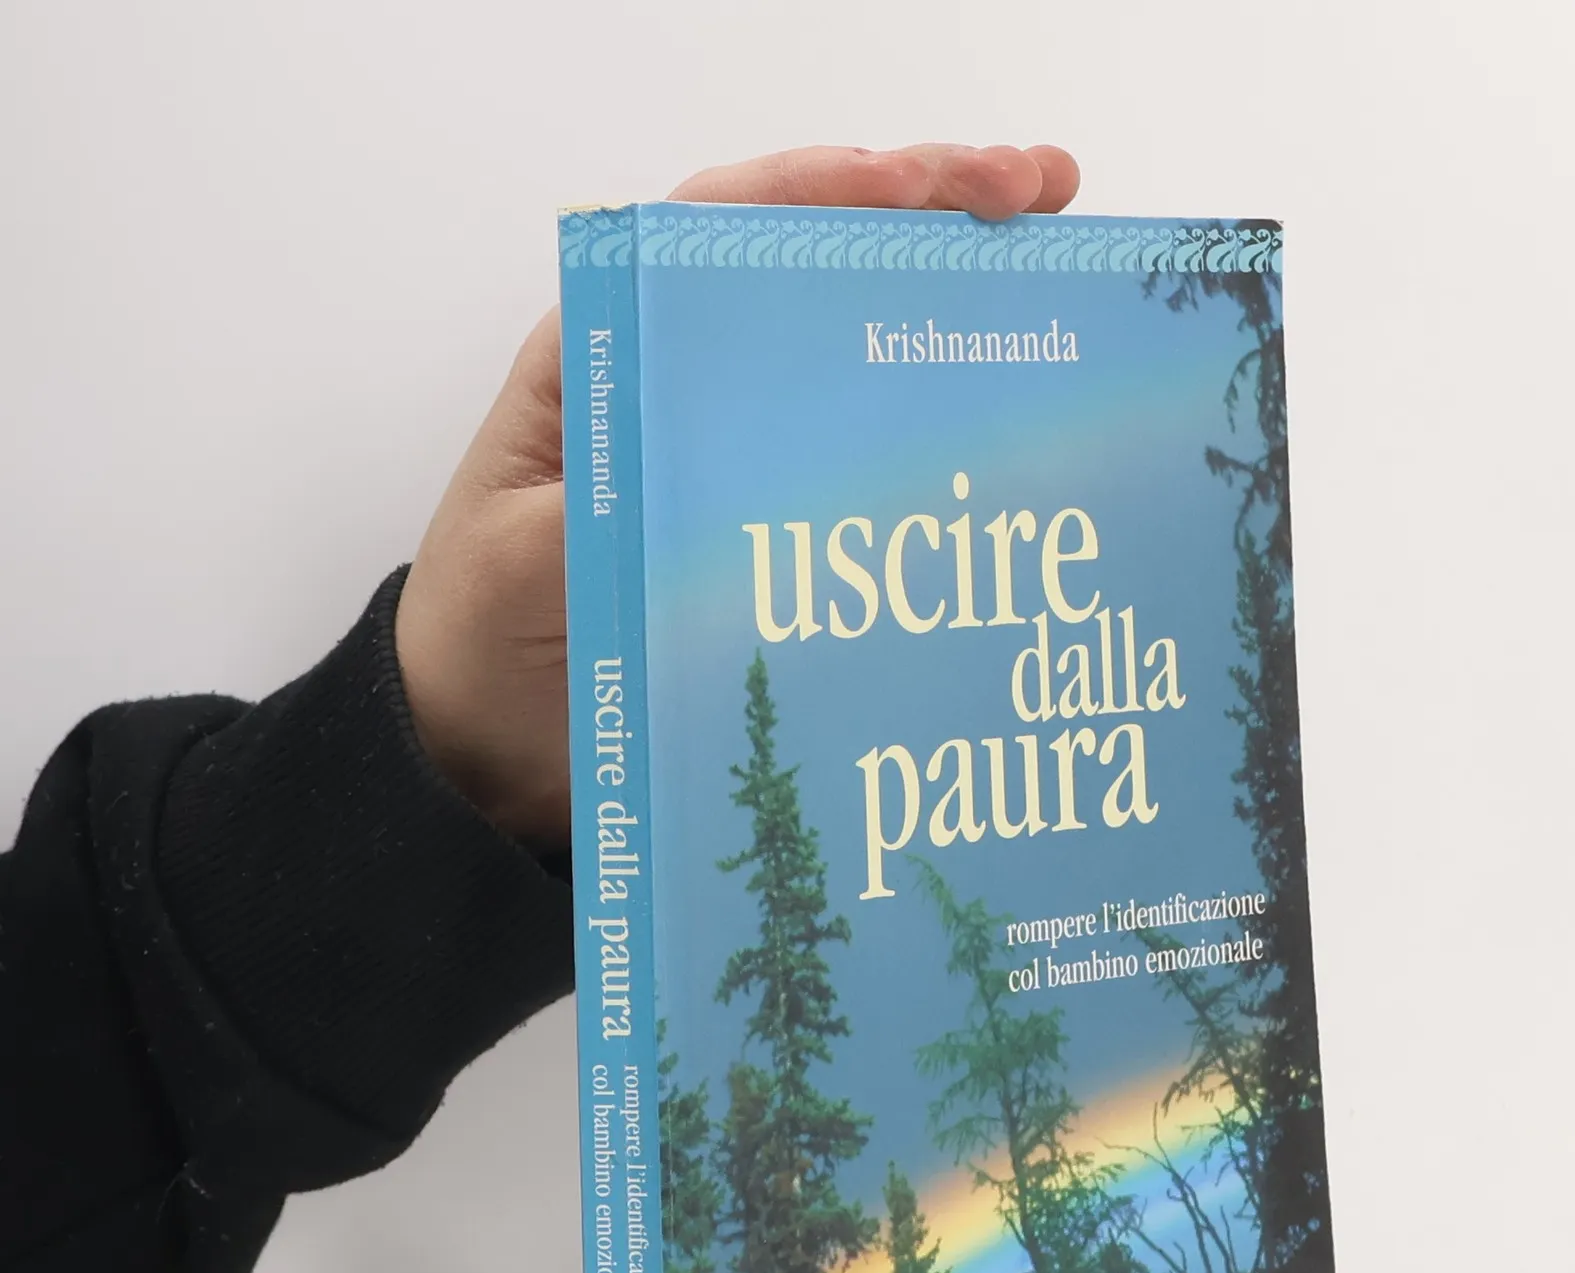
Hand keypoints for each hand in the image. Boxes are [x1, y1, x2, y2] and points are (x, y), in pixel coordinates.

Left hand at [394, 144, 1081, 848]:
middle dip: (925, 208)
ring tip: (1056, 251)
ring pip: (850, 339)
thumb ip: (597, 511)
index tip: (919, 188)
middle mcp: (684, 380)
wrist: (491, 746)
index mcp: (611, 357)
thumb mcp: (524, 568)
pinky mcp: (775, 518)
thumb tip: (698, 476)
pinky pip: (866, 446)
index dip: (824, 193)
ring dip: (949, 288)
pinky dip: (939, 414)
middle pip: (809, 262)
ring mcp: (739, 447)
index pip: (721, 232)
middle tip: (1040, 190)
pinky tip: (1013, 407)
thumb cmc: (484, 643)